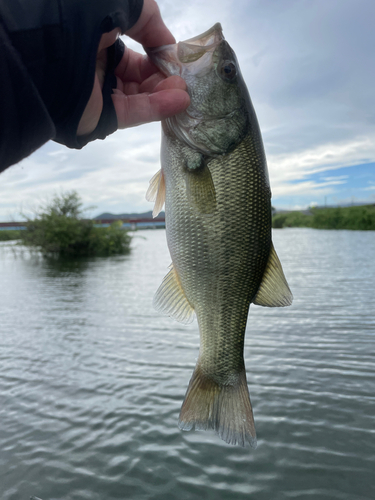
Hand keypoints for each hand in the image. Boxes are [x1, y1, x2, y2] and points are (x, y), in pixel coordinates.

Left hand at [77, 0, 189, 135]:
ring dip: (164, 92)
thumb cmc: (82, 16)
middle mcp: (94, 64)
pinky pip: (132, 112)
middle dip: (162, 75)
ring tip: (185, 90)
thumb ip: (148, 18)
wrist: (52, 48)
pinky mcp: (99, 117)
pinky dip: (157, 107)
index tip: (176, 56)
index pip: (131, 49)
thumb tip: (169, 44)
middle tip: (184, 77)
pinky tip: (179, 100)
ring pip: (137, 95)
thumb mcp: (121, 2)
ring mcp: (96, 93)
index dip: (155, 51)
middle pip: (136, 74)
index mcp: (93, 36)